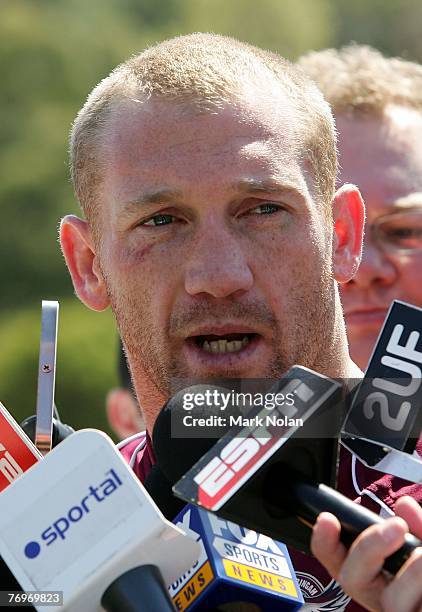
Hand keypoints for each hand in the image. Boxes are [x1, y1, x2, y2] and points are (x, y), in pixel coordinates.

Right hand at [311, 496, 421, 610]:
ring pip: (393, 602)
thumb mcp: (421, 543)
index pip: (335, 559)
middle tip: (395, 528)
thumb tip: (405, 506)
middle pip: (352, 579)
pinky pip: (416, 607)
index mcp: (373, 574)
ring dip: (411, 575)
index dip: (324, 541)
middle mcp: (380, 597)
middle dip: (369, 547)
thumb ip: (417, 526)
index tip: (328, 519)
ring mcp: (399, 611)